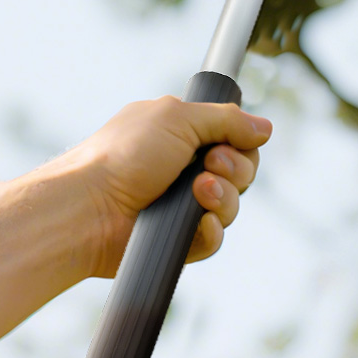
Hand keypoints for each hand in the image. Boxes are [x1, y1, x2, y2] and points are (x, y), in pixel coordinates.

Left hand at [65, 95, 271, 278]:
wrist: (92, 206)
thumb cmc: (124, 155)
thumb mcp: (177, 117)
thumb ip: (225, 119)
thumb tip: (265, 127)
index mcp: (182, 136)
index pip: (235, 141)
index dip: (240, 145)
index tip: (222, 146)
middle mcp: (184, 169)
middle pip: (242, 173)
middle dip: (235, 170)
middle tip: (208, 166)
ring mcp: (181, 206)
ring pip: (232, 206)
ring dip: (223, 197)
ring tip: (196, 192)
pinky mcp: (179, 240)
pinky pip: (215, 238)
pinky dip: (210, 230)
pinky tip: (197, 223)